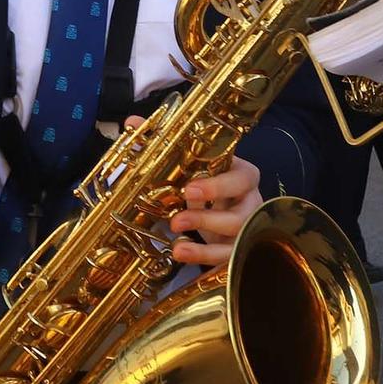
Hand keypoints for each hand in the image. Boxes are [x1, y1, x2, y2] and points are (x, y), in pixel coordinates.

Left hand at [128, 115, 259, 268]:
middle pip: (240, 213)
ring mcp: (246, 229)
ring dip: (204, 246)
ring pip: (234, 241)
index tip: (188, 189)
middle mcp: (250, 202)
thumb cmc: (208, 183)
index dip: (217, 186)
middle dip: (208, 219)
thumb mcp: (191, 166)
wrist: (223, 210)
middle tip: (176, 220)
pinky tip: (183, 255)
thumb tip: (132, 123)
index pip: (241, 178)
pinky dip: (204, 260)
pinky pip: (225, 259)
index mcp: (243, 175)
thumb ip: (162, 143)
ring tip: (176, 246)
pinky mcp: (237, 249)